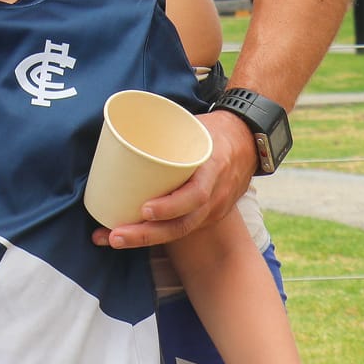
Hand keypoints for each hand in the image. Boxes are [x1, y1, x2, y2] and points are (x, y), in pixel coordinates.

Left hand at [91, 109, 256, 248]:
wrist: (248, 142)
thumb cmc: (214, 130)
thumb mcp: (195, 125)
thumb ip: (167, 131)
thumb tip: (122, 126)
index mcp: (214, 167)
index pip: (196, 194)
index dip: (170, 206)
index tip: (144, 209)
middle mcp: (216, 194)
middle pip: (183, 223)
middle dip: (147, 233)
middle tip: (115, 235)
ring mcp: (214, 208)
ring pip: (180, 230)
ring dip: (146, 238)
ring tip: (115, 238)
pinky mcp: (207, 214)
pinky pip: (183, 228)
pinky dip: (157, 233)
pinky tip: (131, 235)